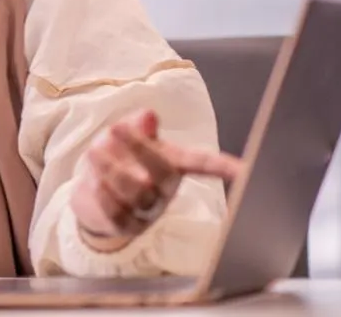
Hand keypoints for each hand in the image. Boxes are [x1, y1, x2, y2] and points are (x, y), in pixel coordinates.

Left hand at [71, 109, 242, 247]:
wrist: (93, 194)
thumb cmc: (119, 160)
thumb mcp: (127, 137)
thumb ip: (138, 126)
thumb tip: (148, 115)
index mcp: (173, 165)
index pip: (202, 163)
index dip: (223, 166)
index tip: (247, 170)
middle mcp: (164, 190)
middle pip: (162, 174)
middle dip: (140, 149)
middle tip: (115, 128)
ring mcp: (147, 210)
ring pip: (137, 194)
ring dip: (113, 170)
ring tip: (93, 151)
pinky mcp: (126, 226)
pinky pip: (119, 214)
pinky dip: (104, 196)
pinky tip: (93, 181)